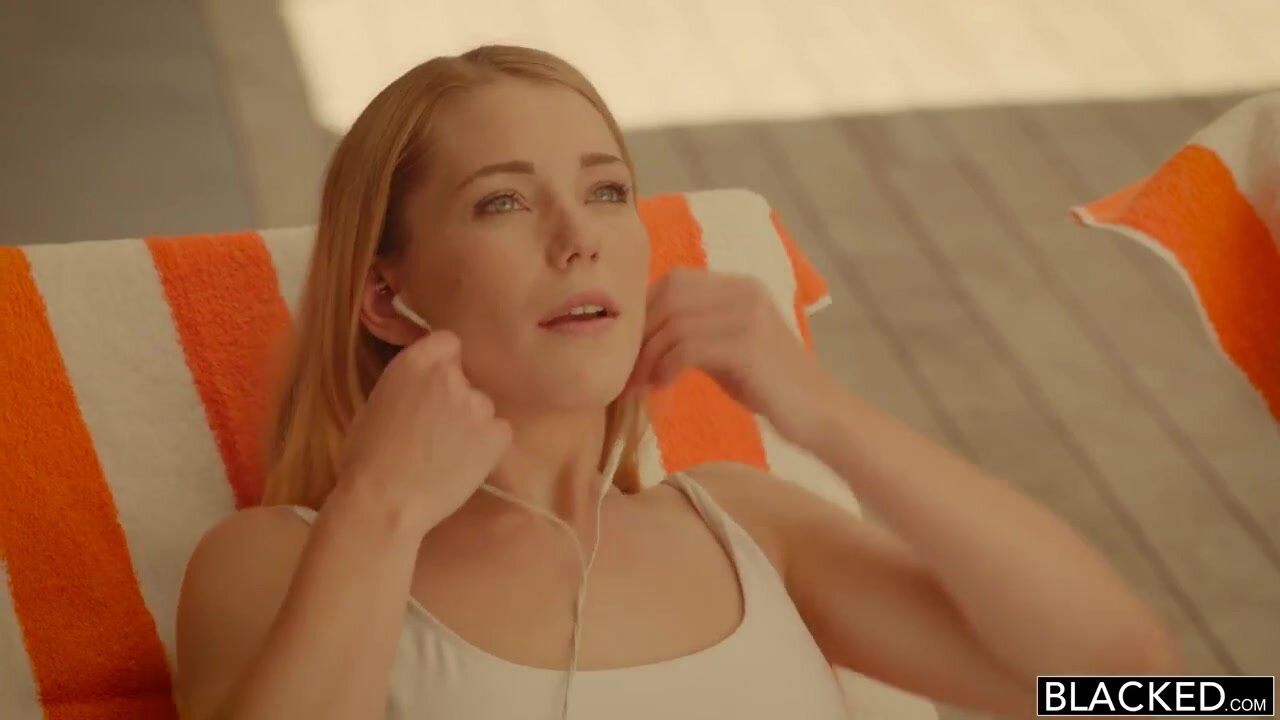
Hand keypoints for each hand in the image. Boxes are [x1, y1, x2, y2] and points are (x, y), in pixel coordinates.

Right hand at [336, 331, 511, 534]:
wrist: (384, 502)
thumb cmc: (366, 458)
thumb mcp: (378, 402)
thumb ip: (410, 385)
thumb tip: (424, 388)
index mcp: (417, 362)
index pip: (448, 342)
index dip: (443, 363)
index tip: (434, 385)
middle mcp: (453, 376)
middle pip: (466, 378)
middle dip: (455, 397)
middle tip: (436, 428)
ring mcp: (479, 405)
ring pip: (482, 407)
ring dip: (471, 422)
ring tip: (447, 453)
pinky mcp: (498, 434)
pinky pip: (499, 431)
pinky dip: (487, 445)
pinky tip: (465, 463)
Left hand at [629, 268, 841, 444]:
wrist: (820, 413)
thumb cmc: (770, 386)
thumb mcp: (726, 348)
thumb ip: (693, 332)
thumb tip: (639, 336)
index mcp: (738, 286)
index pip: (673, 282)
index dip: (642, 312)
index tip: (626, 348)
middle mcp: (743, 291)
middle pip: (668, 296)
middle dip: (639, 334)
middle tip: (626, 370)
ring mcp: (747, 315)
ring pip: (674, 322)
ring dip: (648, 356)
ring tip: (640, 384)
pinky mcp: (748, 345)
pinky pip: (688, 347)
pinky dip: (666, 366)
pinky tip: (662, 386)